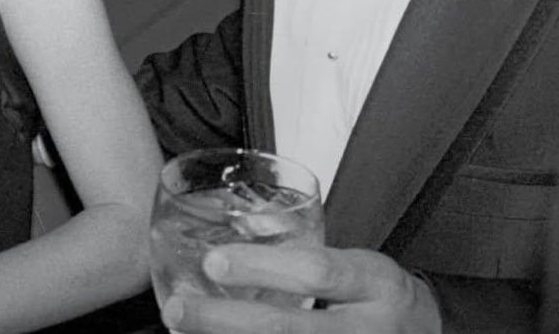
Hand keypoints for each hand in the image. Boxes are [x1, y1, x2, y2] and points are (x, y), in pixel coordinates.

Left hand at [161, 244, 441, 332]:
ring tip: (185, 331)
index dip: (261, 266)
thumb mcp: (357, 263)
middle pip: (288, 329)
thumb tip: (241, 233)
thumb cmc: (380, 296)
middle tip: (179, 309)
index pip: (313, 273)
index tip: (213, 261)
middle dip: (225, 320)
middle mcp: (365, 331)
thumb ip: (304, 252)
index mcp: (371, 283)